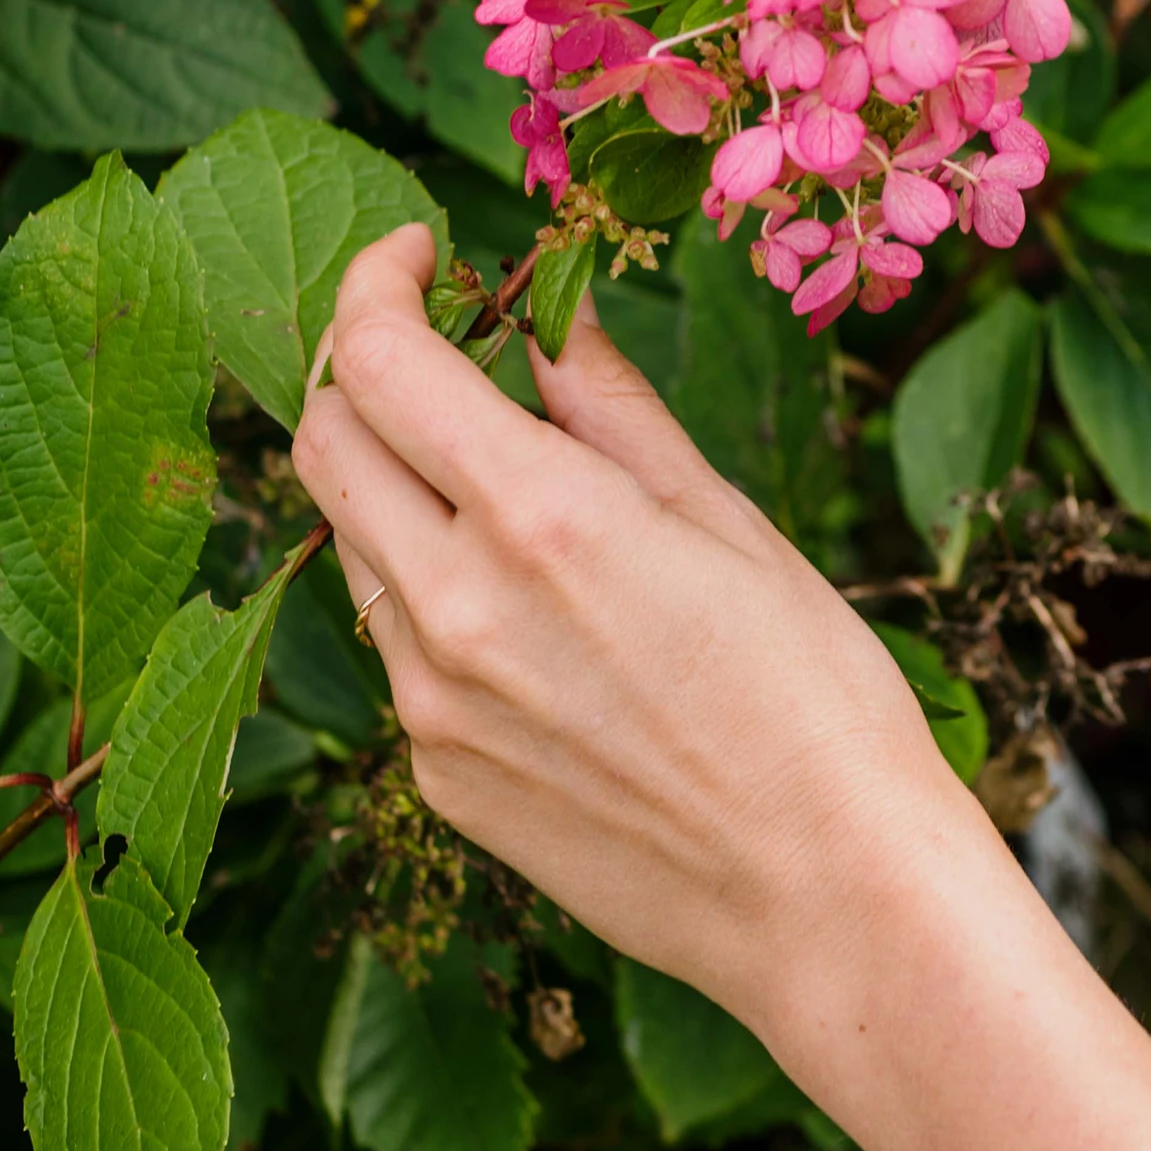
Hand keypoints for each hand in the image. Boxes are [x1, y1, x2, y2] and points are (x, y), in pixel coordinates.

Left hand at [288, 226, 1007, 1019]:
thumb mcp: (728, 522)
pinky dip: (439, 601)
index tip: (419, 253)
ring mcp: (429, 704)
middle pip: (323, 443)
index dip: (378, 281)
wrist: (826, 897)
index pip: (378, 357)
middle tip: (435, 351)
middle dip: (360, 370)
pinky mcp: (436, 777)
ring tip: (508, 494)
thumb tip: (546, 311)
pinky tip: (546, 628)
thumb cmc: (816, 700)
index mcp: (538, 517)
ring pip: (352, 548)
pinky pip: (399, 654)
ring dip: (398, 488)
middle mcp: (453, 606)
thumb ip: (611, 409)